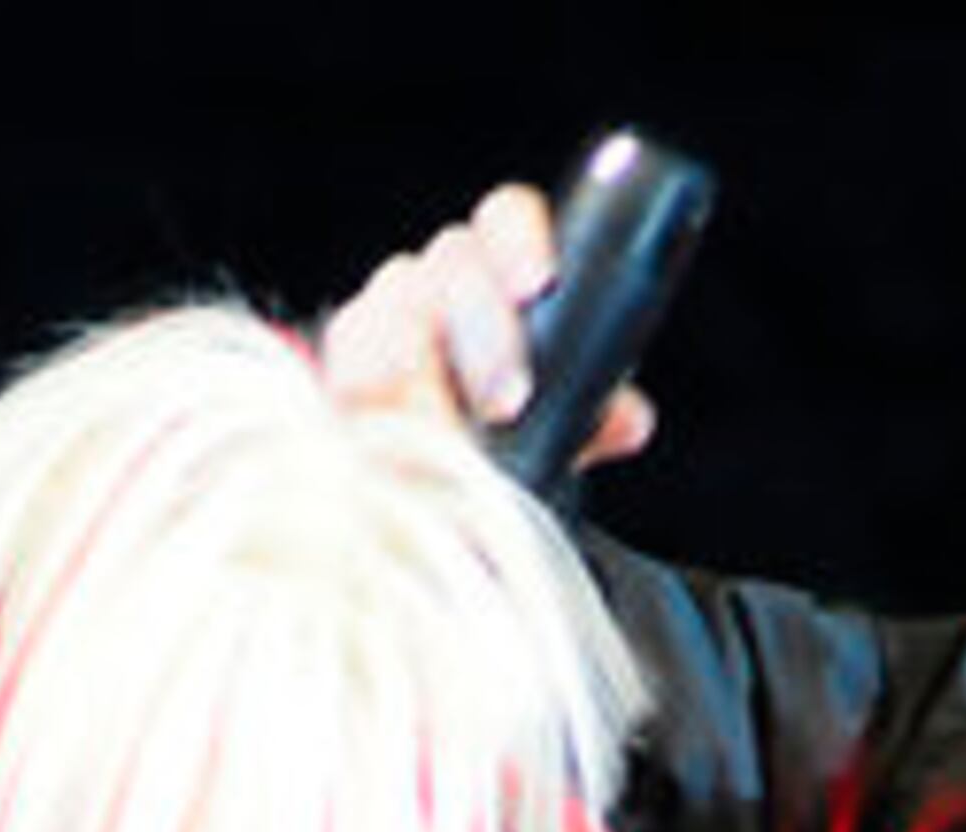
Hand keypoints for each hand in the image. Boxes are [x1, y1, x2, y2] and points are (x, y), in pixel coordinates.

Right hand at [318, 182, 656, 465]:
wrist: (427, 477)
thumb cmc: (500, 430)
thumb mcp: (556, 424)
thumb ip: (591, 412)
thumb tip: (630, 419)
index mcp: (497, 271)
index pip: (505, 220)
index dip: (521, 241)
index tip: (538, 286)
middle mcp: (434, 281)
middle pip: (449, 264)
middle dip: (483, 330)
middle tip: (508, 402)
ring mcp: (377, 320)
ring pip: (388, 306)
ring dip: (417, 366)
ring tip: (444, 425)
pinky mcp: (336, 371)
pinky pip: (342, 363)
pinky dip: (364, 388)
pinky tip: (382, 416)